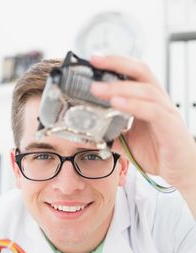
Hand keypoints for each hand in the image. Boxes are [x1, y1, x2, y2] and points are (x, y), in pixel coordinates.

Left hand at [90, 55, 195, 193]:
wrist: (181, 170)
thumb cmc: (160, 153)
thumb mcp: (129, 142)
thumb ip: (113, 135)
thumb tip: (92, 134)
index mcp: (148, 101)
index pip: (133, 74)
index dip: (115, 64)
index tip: (94, 60)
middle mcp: (158, 102)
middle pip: (141, 71)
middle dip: (117, 64)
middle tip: (95, 61)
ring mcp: (166, 112)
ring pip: (144, 90)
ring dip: (119, 87)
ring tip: (98, 89)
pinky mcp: (170, 126)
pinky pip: (151, 110)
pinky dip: (133, 105)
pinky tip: (116, 103)